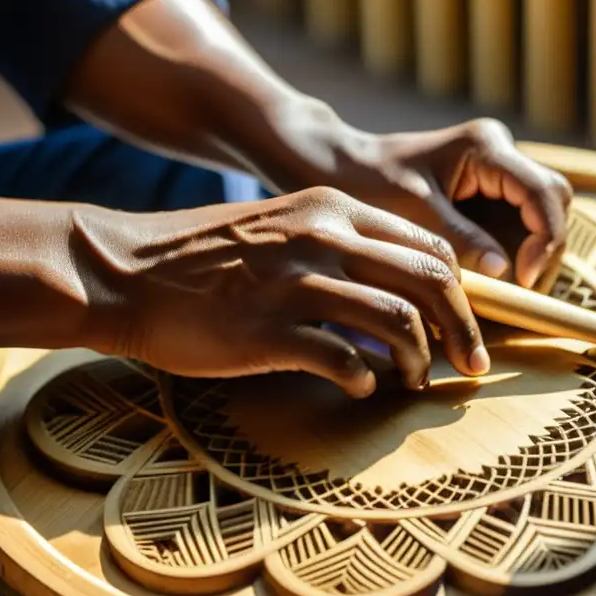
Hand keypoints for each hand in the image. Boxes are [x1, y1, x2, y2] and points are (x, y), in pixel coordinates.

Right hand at [78, 187, 489, 396]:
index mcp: (334, 208)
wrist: (126, 273)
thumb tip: (400, 293)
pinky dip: (365, 380)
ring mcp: (296, 283)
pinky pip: (345, 360)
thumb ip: (342, 247)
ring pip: (399, 323)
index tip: (465, 329)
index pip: (429, 248)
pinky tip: (359, 387)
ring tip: (411, 381)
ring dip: (418, 361)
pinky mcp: (268, 330)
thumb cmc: (208, 258)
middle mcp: (323, 238)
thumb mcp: (283, 227)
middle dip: (463, 330)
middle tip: (470, 365)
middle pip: (430, 282)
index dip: (462, 294)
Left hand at [260, 106, 573, 288]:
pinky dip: (517, 252)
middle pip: (554, 201)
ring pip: (543, 213)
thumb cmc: (367, 181)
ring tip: (510, 290)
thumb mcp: (412, 213)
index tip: (524, 280)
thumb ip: (459, 238)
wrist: (337, 167)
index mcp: (485, 147)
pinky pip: (519, 223)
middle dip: (547, 247)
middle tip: (522, 290)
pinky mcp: (487, 193)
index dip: (546, 239)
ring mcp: (496, 173)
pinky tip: (496, 280)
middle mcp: (499, 154)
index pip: (544, 193)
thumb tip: (506, 272)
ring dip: (534, 252)